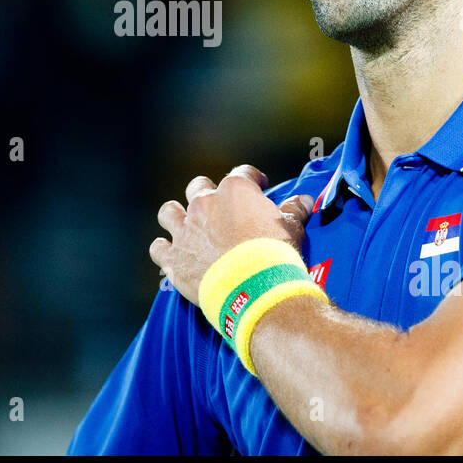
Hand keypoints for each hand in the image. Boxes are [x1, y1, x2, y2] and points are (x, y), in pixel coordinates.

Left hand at [149, 164, 315, 307]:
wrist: (254, 288)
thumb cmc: (275, 254)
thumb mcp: (291, 228)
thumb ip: (294, 211)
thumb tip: (304, 201)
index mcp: (235, 190)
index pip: (242, 173)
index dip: (252, 179)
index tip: (259, 186)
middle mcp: (204, 204)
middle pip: (198, 187)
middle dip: (206, 194)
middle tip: (218, 208)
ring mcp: (185, 230)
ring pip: (169, 212)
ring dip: (176, 216)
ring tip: (185, 225)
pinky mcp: (174, 257)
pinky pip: (158, 248)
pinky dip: (164, 250)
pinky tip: (171, 253)